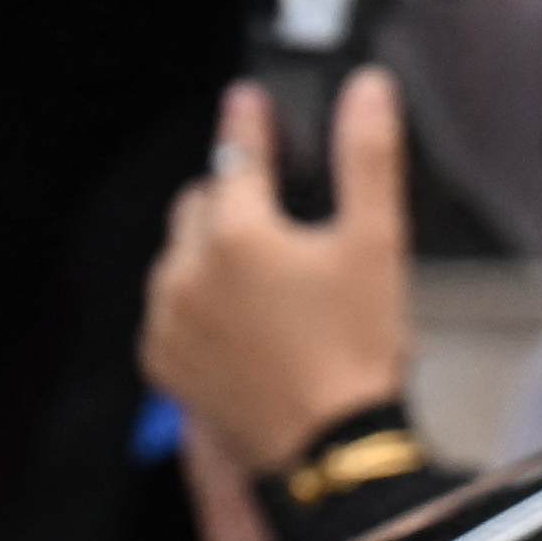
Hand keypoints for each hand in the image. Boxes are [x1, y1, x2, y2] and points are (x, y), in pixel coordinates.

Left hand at [138, 73, 414, 516]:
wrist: (332, 450)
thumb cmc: (357, 353)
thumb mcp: (378, 246)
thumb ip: (368, 157)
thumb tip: (366, 90)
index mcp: (238, 232)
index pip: (237, 155)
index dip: (248, 123)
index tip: (248, 101)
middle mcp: (187, 270)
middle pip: (203, 203)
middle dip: (235, 201)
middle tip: (283, 227)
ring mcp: (168, 319)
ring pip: (181, 258)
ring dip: (213, 256)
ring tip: (266, 285)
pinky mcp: (163, 362)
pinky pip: (170, 311)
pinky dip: (199, 307)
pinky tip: (243, 325)